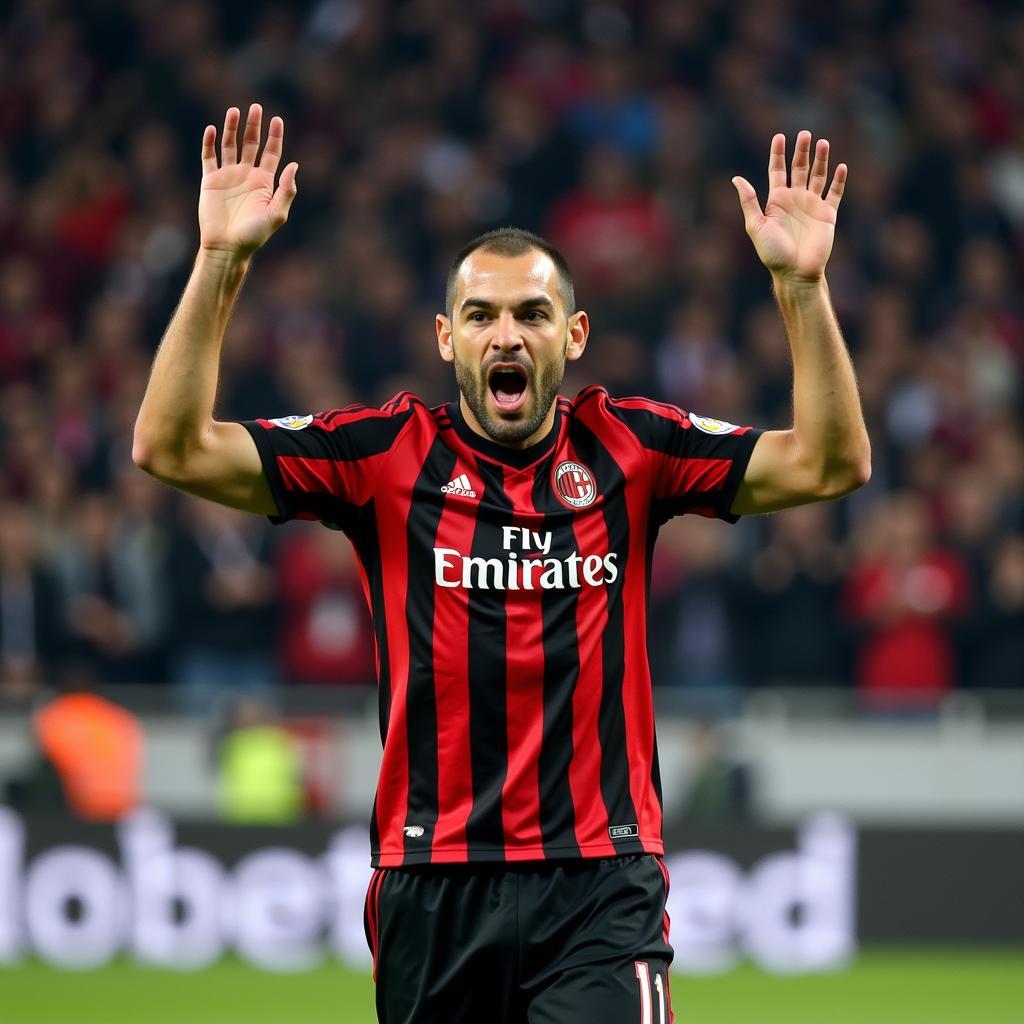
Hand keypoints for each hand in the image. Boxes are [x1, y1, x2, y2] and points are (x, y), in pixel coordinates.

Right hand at [198, 103, 297, 257]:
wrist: (227, 246)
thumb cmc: (254, 235)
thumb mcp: (276, 214)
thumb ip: (286, 191)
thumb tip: (293, 165)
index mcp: (264, 182)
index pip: (271, 153)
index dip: (275, 136)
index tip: (277, 119)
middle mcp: (246, 175)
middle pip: (251, 144)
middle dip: (254, 126)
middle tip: (256, 107)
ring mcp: (228, 176)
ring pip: (230, 145)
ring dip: (232, 128)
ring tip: (235, 111)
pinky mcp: (210, 180)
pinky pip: (209, 157)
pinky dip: (210, 143)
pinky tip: (212, 129)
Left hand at [732, 131, 846, 282]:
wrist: (795, 272)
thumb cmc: (773, 253)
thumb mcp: (756, 226)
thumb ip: (749, 202)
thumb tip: (736, 179)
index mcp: (777, 201)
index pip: (777, 171)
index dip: (778, 154)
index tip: (779, 137)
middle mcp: (795, 200)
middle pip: (799, 169)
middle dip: (801, 151)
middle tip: (805, 134)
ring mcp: (812, 206)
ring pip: (818, 176)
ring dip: (820, 160)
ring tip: (822, 142)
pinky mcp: (828, 215)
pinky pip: (835, 193)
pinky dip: (839, 180)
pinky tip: (841, 166)